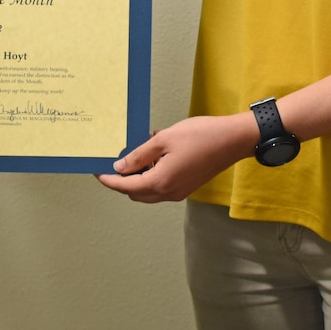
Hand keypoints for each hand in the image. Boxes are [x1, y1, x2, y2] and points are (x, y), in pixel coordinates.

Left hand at [96, 112, 258, 202]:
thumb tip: (120, 167)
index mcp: (160, 181)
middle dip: (122, 181)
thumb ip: (139, 155)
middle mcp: (169, 192)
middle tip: (116, 161)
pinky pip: (161, 188)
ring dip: (138, 179)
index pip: (126, 186)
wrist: (233, 140)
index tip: (97, 172)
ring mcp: (179, 192)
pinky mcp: (187, 187)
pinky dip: (152, 177)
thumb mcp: (164, 140)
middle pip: (136, 193)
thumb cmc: (202, 136)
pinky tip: (154, 157)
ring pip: (149, 192)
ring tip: (136, 155)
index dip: (109, 180)